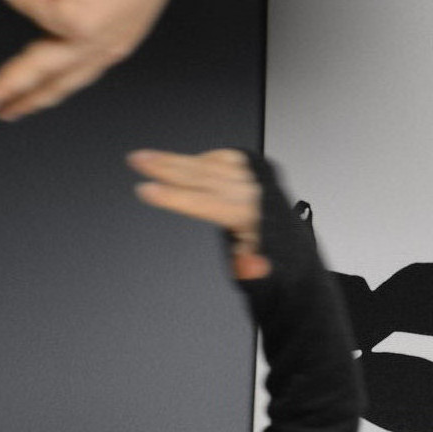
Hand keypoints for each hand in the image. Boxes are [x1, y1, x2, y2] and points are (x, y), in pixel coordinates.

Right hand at [0, 0, 183, 119]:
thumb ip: (91, 2)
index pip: (78, 75)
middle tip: (1, 114)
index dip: (52, 89)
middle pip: (56, 84)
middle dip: (25, 102)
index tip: (34, 100)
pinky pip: (26, 3)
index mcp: (116, 42)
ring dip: (5, 86)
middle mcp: (103, 47)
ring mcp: (86, 38)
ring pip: (35, 69)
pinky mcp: (69, 17)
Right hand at [128, 147, 268, 278]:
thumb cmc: (274, 257)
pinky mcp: (253, 170)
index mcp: (251, 216)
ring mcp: (252, 178)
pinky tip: (180, 158)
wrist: (294, 243)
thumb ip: (254, 271)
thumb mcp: (268, 274)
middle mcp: (251, 191)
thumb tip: (248, 267)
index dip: (173, 197)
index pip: (205, 203)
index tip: (146, 190)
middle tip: (138, 161)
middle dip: (166, 167)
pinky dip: (201, 157)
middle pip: (202, 176)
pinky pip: (224, 157)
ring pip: (208, 163)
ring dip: (174, 159)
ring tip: (145, 157)